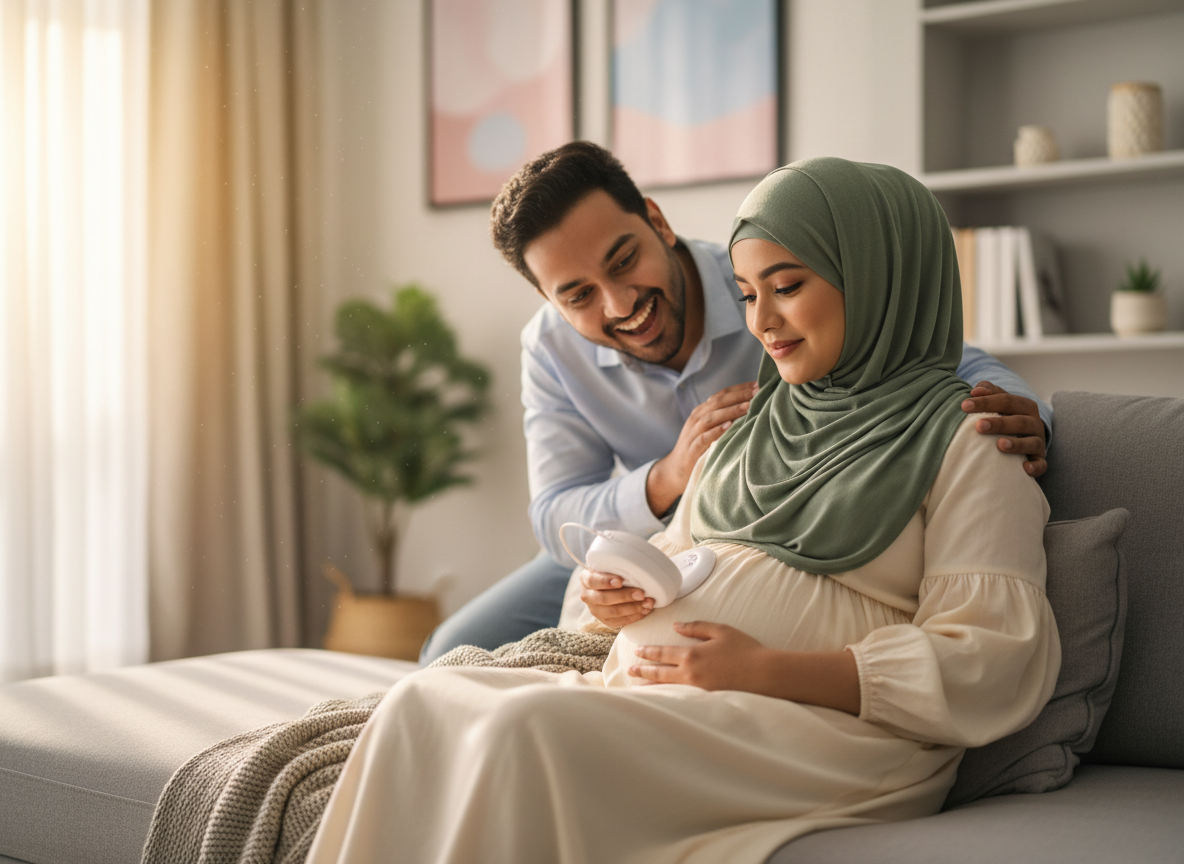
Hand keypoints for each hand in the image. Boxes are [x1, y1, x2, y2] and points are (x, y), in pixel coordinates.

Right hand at [580, 570, 654, 629]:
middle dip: (625, 597)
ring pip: (613, 612)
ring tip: (647, 602)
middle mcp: (587, 596)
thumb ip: (617, 565)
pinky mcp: (605, 621)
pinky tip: (645, 610)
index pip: (592, 581)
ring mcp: (595, 610)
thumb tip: (638, 563)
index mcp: (586, 579)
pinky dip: (634, 616)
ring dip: (632, 608)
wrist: (609, 587)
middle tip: (641, 593)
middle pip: (603, 599)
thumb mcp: (610, 566)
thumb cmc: (612, 572)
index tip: (620, 581)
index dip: (606, 582)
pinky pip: (620, 622)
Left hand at [629, 621, 767, 690]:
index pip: (663, 653)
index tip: (637, 652)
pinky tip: (662, 697)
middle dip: (644, 670)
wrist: (763, 673)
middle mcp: (690, 673)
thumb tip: (676, 626)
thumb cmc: (744, 649)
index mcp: (691, 654)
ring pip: (667, 687)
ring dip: (651, 686)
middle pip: (660, 672)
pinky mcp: (705, 699)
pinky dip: (667, 696)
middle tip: (630, 670)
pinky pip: (680, 696)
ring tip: (637, 687)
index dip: (648, 653)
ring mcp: (697, 689)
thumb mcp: (720, 630)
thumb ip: (696, 627)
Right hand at [646, 381, 757, 516]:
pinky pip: (704, 437)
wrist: (676, 470)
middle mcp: (697, 418)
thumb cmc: (699, 447)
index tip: (758, 384)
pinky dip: (716, 431)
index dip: (740, 388)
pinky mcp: (692, 448)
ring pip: (712, 417)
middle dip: (739, 395)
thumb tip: (750, 406)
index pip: (722, 394)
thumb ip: (724, 417)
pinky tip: (728, 427)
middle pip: (718, 402)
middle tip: (757, 391)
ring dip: (730, 410)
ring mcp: (693, 432)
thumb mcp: (709, 428)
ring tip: (748, 406)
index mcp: (702, 411)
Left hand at [961, 381, 1047, 477]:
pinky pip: (1041, 464)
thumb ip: (989, 392)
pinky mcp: (1039, 459)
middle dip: (999, 423)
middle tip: (978, 425)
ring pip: (1032, 442)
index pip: (1006, 400)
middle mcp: (1034, 423)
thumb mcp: (1000, 402)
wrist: (1026, 436)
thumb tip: (975, 390)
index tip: (964, 406)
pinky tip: (1025, 469)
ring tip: (999, 445)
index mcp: (1025, 406)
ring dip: (1017, 444)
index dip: (986, 402)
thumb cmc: (1006, 416)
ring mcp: (1038, 441)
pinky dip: (1035, 467)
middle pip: (1019, 421)